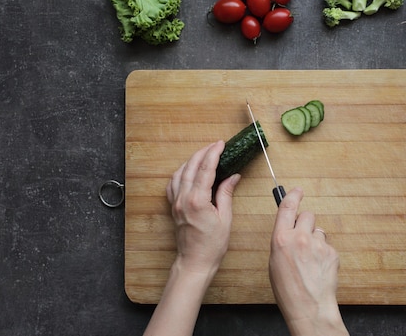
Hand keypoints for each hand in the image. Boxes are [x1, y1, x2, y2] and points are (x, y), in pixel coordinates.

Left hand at [166, 140, 239, 275]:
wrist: (194, 261)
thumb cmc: (212, 245)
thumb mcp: (225, 219)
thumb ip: (226, 194)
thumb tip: (233, 176)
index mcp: (197, 200)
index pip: (205, 169)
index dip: (213, 153)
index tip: (221, 144)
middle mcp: (183, 199)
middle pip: (191, 167)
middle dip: (203, 153)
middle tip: (215, 145)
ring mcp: (175, 202)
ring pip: (179, 173)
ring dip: (191, 161)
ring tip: (203, 155)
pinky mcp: (173, 207)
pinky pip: (173, 184)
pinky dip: (181, 173)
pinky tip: (188, 171)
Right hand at [269, 188, 348, 335]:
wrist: (309, 307)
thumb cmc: (288, 289)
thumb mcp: (274, 262)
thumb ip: (283, 241)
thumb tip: (289, 231)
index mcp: (281, 239)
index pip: (287, 207)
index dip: (293, 196)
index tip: (297, 190)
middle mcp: (300, 238)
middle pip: (307, 215)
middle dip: (306, 223)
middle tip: (303, 238)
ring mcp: (318, 244)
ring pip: (319, 231)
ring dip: (315, 240)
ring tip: (311, 260)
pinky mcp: (332, 252)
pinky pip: (327, 245)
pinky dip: (324, 253)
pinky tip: (319, 267)